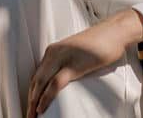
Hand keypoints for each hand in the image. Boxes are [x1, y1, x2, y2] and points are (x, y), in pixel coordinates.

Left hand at [27, 8, 142, 117]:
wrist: (115, 32)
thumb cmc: (100, 42)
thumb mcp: (76, 53)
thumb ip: (66, 63)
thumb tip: (61, 79)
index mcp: (54, 50)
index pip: (37, 74)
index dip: (32, 91)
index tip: (30, 104)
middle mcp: (54, 52)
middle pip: (35, 80)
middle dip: (30, 99)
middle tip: (28, 114)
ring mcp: (63, 58)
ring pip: (41, 83)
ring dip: (34, 102)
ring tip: (32, 115)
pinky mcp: (73, 65)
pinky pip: (55, 85)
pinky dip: (46, 98)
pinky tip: (42, 108)